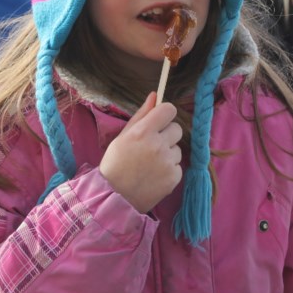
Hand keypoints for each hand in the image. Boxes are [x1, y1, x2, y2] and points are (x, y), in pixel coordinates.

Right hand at [100, 92, 182, 212]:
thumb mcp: (123, 136)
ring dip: (168, 153)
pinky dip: (169, 169)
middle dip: (167, 135)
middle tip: (152, 146)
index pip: (169, 110)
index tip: (160, 121)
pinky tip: (155, 175)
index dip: (165, 114)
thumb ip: (141, 115)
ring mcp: (168, 162)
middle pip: (177, 128)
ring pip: (178, 148)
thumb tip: (155, 95)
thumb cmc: (115, 164)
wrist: (115, 197)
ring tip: (150, 164)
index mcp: (143, 131)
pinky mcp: (174, 177)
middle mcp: (158, 144)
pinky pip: (178, 165)